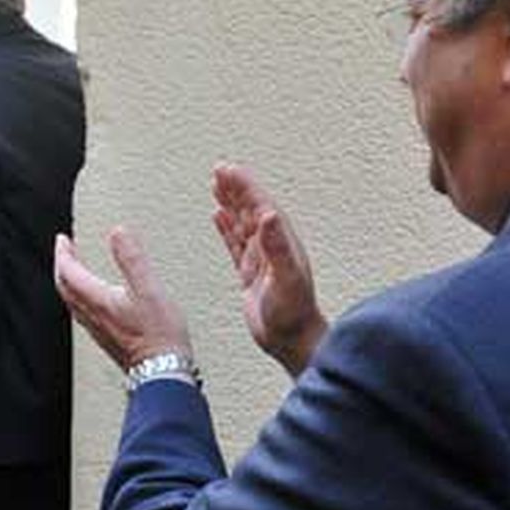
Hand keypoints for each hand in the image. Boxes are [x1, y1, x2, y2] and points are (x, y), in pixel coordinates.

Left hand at [54, 228, 191, 372]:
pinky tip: (95, 300)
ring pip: (72, 302)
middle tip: (66, 251)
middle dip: (63, 266)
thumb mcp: (150, 289)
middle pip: (65, 288)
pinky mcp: (108, 339)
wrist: (164, 373)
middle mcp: (93, 316)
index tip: (62, 239)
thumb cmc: (160, 336)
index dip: (63, 253)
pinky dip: (81, 298)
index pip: (68, 273)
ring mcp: (99, 330)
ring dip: (70, 282)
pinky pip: (84, 314)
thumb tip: (118, 233)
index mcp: (99, 301)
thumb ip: (133, 259)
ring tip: (76, 270)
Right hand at [211, 163, 326, 377]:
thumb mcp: (286, 278)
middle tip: (219, 169)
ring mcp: (260, 258)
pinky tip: (218, 216)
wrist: (291, 340)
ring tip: (217, 184)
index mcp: (280, 243)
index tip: (229, 170)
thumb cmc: (293, 314)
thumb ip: (277, 247)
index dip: (245, 187)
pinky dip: (226, 227)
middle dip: (236, 188)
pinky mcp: (250, 272)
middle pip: (251, 209)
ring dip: (230, 203)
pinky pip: (235, 242)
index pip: (260, 206)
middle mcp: (271, 246)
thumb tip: (269, 215)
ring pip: (242, 222)